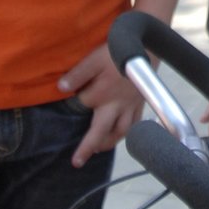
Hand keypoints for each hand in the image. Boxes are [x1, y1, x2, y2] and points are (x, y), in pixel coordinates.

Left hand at [59, 43, 143, 165]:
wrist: (148, 46)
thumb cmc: (120, 50)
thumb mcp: (95, 58)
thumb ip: (78, 74)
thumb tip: (60, 88)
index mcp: (102, 94)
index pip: (82, 105)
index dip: (74, 103)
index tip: (67, 99)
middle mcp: (117, 105)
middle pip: (102, 131)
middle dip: (89, 147)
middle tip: (78, 162)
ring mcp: (131, 105)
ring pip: (121, 131)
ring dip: (109, 142)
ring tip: (99, 148)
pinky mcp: (142, 102)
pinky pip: (136, 123)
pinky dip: (129, 133)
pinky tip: (123, 133)